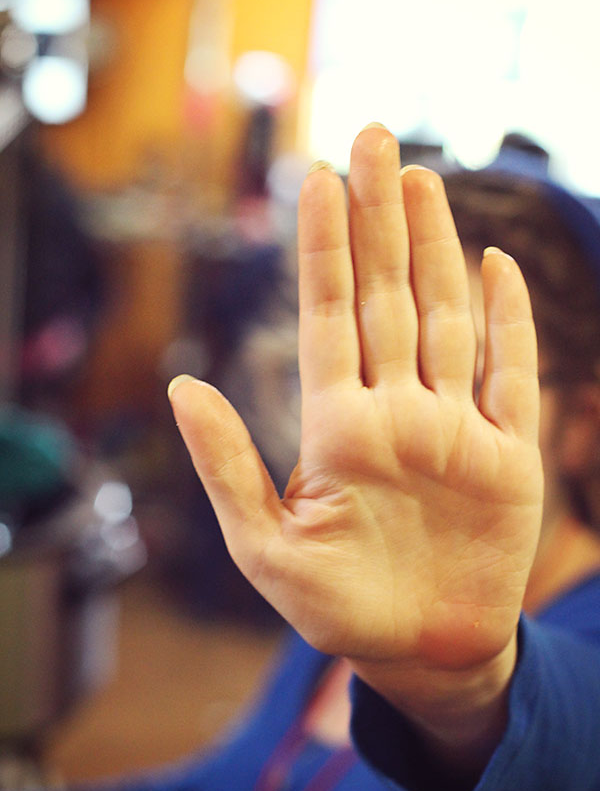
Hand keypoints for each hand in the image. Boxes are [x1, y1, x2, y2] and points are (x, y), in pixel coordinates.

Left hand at [169, 125, 542, 687]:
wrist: (420, 654)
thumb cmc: (335, 610)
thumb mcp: (264, 546)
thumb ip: (228, 465)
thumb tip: (181, 383)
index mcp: (338, 427)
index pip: (328, 317)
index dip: (324, 249)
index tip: (318, 180)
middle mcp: (396, 412)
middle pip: (386, 296)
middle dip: (379, 219)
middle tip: (372, 137)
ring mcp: (455, 428)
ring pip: (446, 318)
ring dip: (436, 249)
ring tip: (422, 180)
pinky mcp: (508, 456)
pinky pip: (514, 377)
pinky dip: (510, 323)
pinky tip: (494, 266)